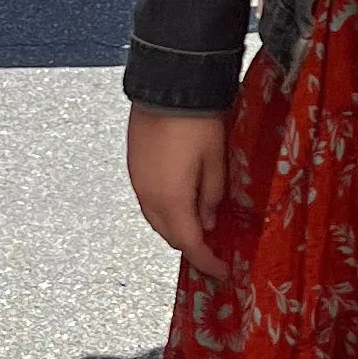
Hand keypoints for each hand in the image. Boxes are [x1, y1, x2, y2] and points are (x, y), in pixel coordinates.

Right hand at [128, 107, 228, 279]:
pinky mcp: (134, 168)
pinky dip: (166, 212)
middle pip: (169, 236)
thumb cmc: (197, 122)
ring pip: (156, 220)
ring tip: (200, 228)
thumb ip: (212, 197)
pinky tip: (182, 203)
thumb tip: (207, 222)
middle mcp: (148, 196)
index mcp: (171, 200)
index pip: (190, 244)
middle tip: (214, 251)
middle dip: (192, 247)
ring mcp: (138, 182)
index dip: (207, 262)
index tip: (223, 271)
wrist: (167, 87)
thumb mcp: (216, 162)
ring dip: (177, 229)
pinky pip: (149, 202)